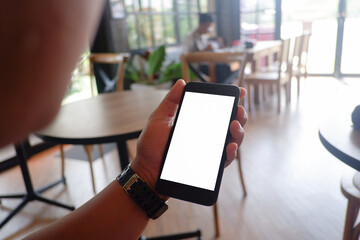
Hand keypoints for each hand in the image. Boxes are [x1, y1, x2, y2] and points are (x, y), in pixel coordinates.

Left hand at [131, 80, 246, 189]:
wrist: (147, 169)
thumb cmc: (151, 145)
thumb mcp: (159, 118)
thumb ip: (171, 101)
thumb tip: (181, 82)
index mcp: (197, 121)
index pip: (218, 109)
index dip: (231, 100)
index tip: (239, 91)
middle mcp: (206, 135)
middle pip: (230, 123)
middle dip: (239, 115)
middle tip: (238, 110)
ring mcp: (209, 150)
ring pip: (233, 140)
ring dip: (239, 132)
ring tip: (234, 126)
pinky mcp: (209, 166)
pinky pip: (226, 159)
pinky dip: (231, 152)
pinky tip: (229, 146)